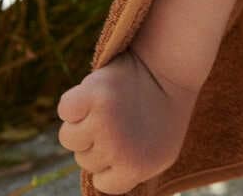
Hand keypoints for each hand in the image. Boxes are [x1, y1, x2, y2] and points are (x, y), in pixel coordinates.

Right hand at [56, 47, 200, 194]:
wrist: (175, 60)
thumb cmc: (163, 101)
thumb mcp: (156, 146)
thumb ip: (128, 167)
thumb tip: (98, 177)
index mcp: (140, 168)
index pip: (103, 182)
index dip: (111, 159)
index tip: (129, 135)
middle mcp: (120, 152)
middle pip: (84, 159)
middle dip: (98, 136)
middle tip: (125, 110)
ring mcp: (106, 125)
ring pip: (70, 137)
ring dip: (84, 119)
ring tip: (113, 99)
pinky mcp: (93, 98)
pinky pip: (66, 109)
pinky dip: (75, 99)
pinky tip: (96, 90)